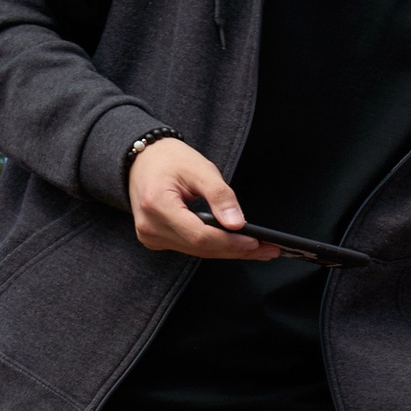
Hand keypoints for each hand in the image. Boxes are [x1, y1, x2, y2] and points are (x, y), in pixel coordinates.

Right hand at [128, 139, 277, 260]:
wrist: (142, 158)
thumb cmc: (169, 159)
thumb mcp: (200, 168)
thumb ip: (220, 196)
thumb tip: (237, 224)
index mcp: (157, 204)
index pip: (200, 235)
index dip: (230, 242)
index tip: (256, 242)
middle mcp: (150, 226)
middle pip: (201, 248)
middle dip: (237, 250)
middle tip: (268, 250)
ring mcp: (150, 235)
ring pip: (198, 252)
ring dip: (230, 251)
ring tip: (260, 250)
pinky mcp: (156, 239)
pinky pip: (191, 248)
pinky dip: (215, 248)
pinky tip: (237, 246)